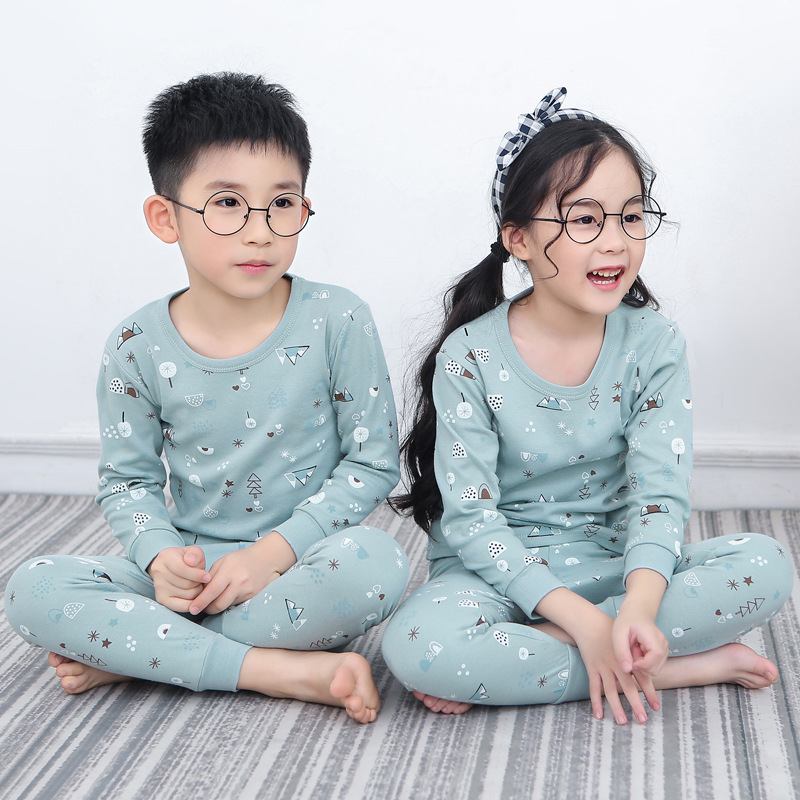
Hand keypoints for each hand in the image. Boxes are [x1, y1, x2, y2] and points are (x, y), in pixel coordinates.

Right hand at [147, 546, 210, 612]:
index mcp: (166, 557)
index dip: (197, 575)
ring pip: (186, 595)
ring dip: (196, 592)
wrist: (171, 565)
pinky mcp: (161, 598)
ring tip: (196, 586)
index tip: (208, 577)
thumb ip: (195, 554)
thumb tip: (191, 562)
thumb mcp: (193, 551)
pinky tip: (195, 597)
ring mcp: (158, 587)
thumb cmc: (186, 559)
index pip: (181, 569)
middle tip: (201, 581)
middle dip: (198, 583)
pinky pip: (180, 606)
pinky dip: (191, 603)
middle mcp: (159, 572)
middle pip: (186, 584)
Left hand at [189, 532, 296, 615]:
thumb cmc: (241, 559)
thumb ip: (211, 576)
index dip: (201, 602)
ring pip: (227, 606)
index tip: (192, 609)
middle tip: (201, 608)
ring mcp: (248, 591)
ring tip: (215, 599)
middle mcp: (240, 582)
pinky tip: (229, 595)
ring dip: (218, 605)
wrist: (266, 559)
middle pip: (219, 604)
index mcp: (229, 571)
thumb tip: (199, 593)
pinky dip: (229, 603)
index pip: (212, 591)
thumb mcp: (223, 561)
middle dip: (207, 609)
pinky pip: (236, 604)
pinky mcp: (253, 597)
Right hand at [536, 587, 653, 724]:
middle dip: (636, 704)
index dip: (650, 693)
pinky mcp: (592, 669)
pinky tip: (599, 715)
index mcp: (628, 658)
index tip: (656, 707)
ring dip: (616, 707)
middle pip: (628, 688)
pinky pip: (594, 688)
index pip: (642, 678)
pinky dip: (596, 702)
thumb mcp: (626, 641)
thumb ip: (636, 656)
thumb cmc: (610, 632)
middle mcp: (616, 665)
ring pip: (610, 691)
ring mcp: (603, 667)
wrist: (589, 624)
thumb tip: (648, 670)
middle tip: (643, 720)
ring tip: (622, 722)